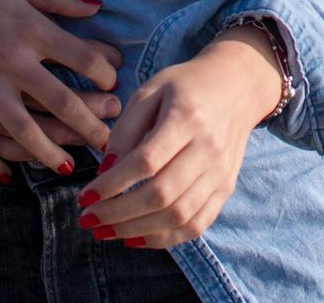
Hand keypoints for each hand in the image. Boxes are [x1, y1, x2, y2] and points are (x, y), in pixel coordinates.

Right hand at [0, 0, 125, 179]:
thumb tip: (96, 6)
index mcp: (30, 29)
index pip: (80, 57)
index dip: (102, 72)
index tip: (112, 83)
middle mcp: (12, 62)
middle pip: (61, 100)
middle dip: (88, 123)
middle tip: (107, 141)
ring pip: (24, 129)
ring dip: (49, 151)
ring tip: (67, 166)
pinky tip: (6, 176)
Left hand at [77, 27, 283, 250]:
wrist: (238, 86)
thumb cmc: (186, 87)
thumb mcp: (151, 91)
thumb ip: (126, 129)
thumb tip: (105, 171)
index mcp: (187, 117)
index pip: (146, 161)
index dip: (112, 184)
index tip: (84, 196)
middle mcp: (208, 148)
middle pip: (161, 194)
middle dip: (118, 213)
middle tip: (87, 220)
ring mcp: (220, 172)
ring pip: (178, 216)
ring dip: (136, 230)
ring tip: (105, 231)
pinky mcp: (226, 188)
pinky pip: (195, 225)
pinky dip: (163, 238)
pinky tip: (135, 236)